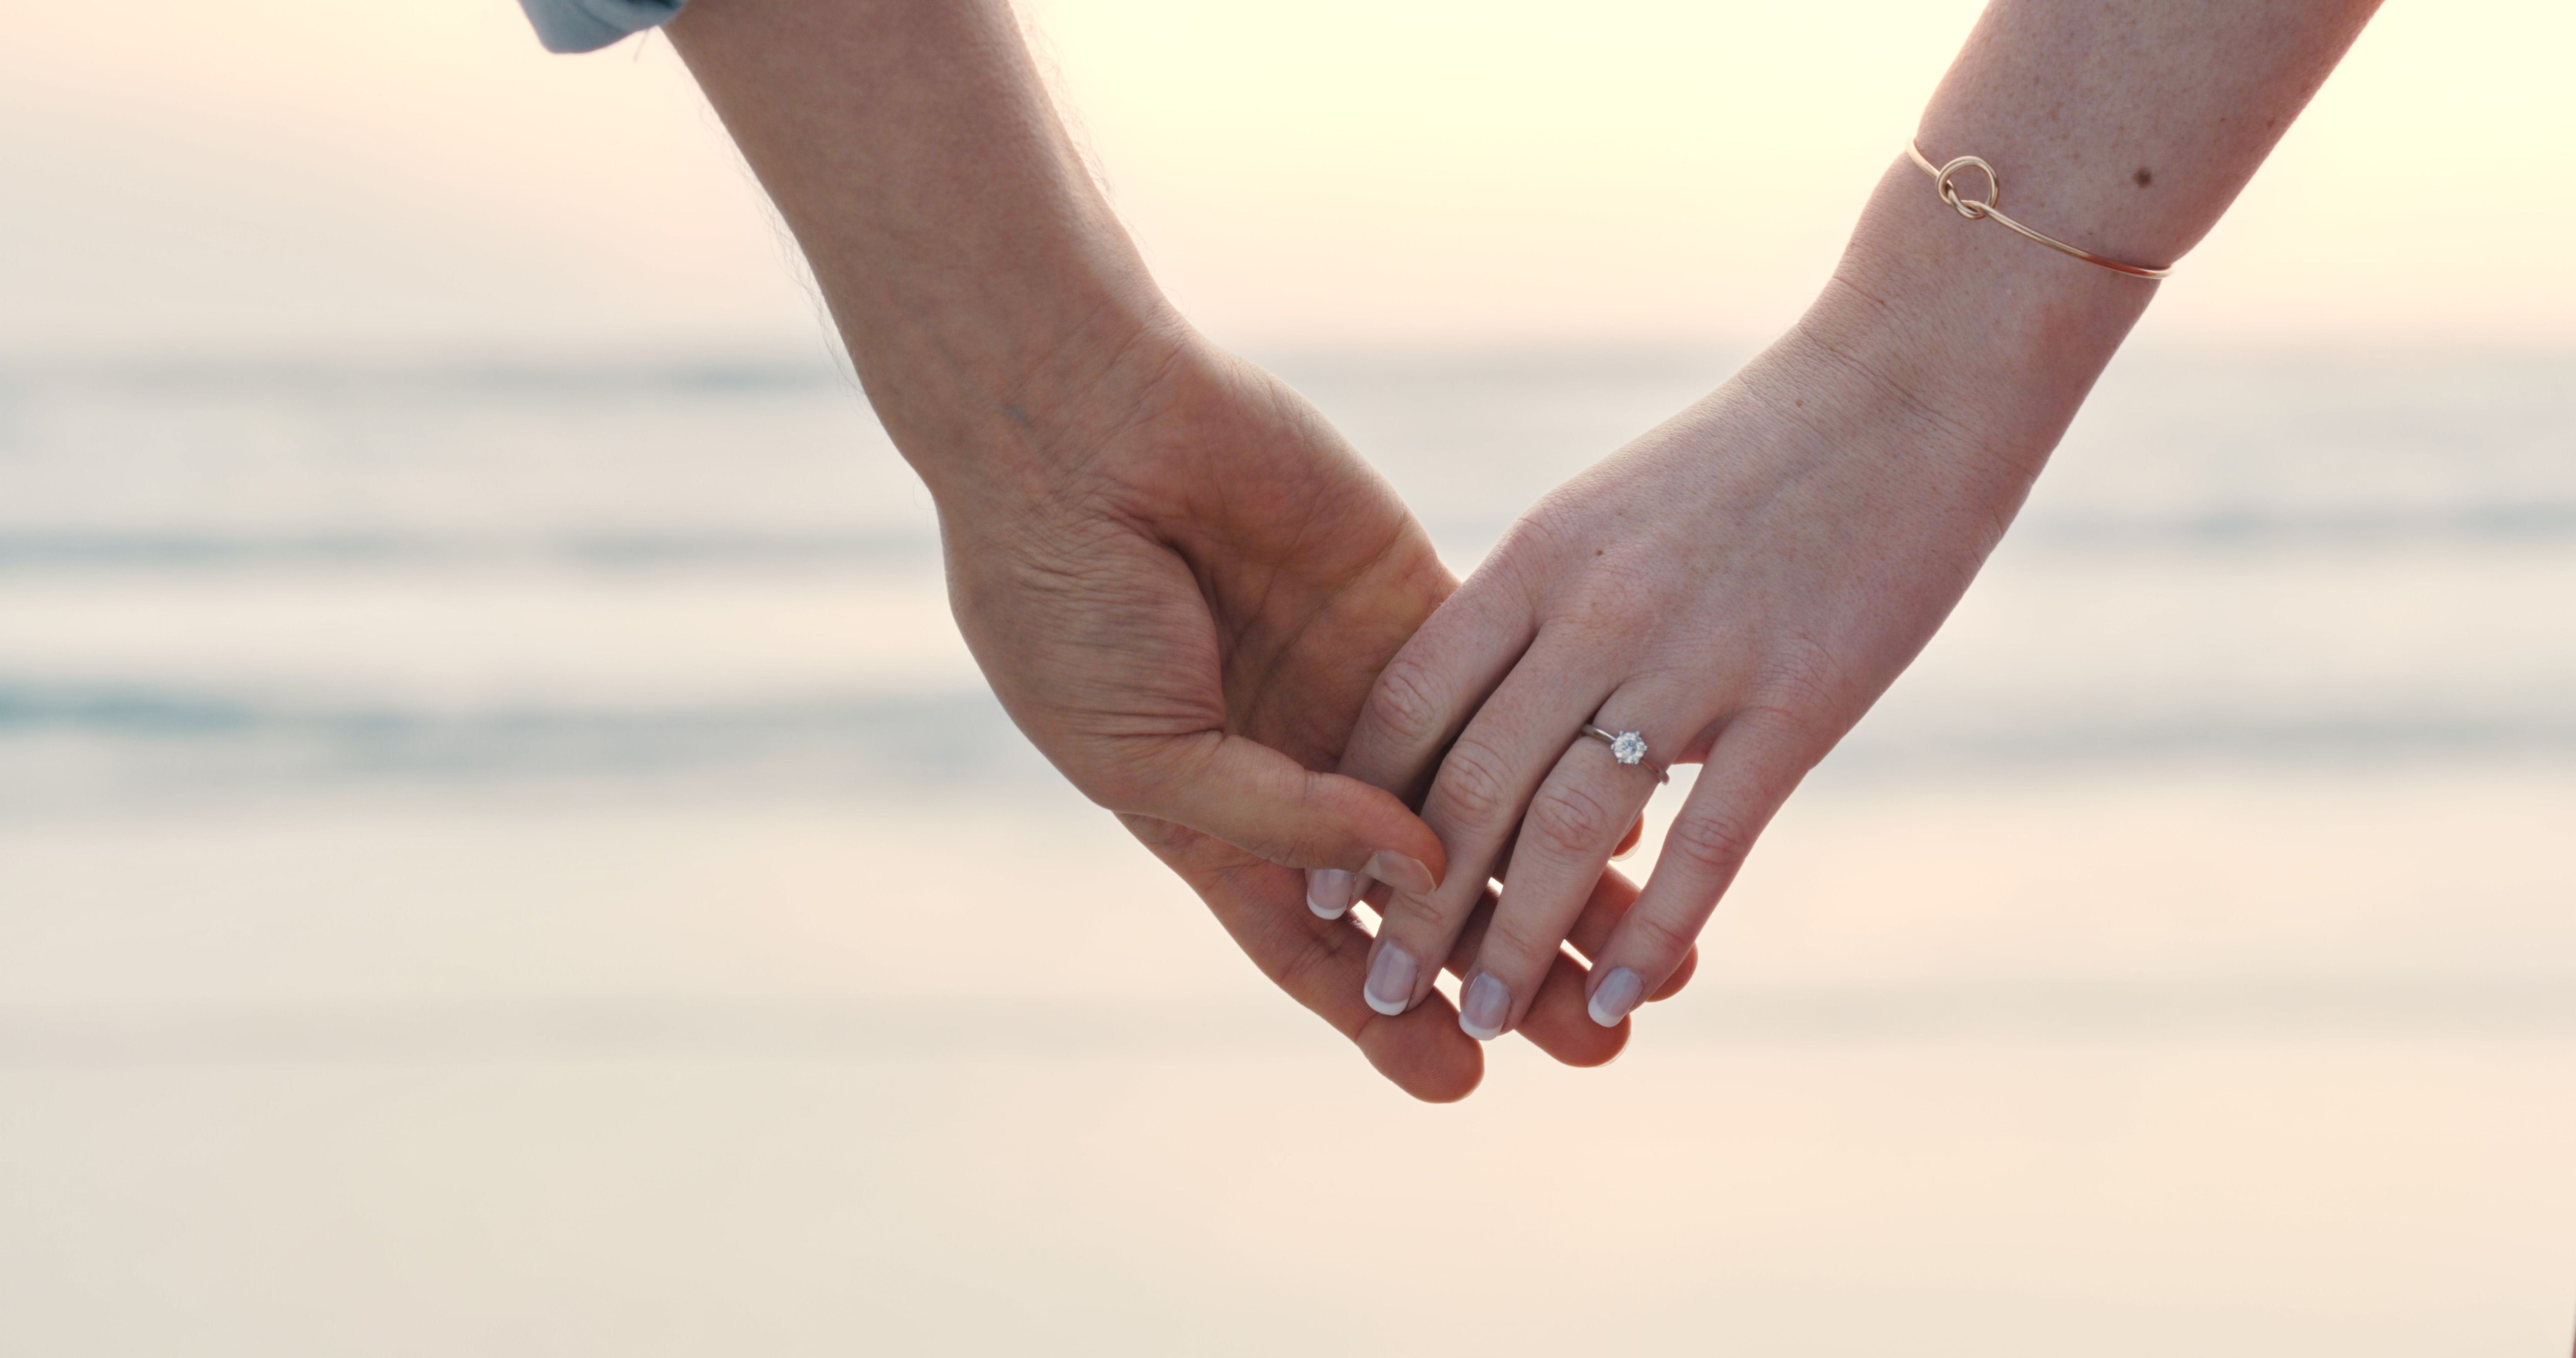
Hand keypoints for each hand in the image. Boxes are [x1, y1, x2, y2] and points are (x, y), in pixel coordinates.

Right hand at [663, 0, 1701, 1094]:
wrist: (1081, 430)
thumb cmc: (1067, 600)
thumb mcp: (1147, 745)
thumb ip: (1280, 820)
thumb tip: (1416, 872)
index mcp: (1211, 819)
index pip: (1317, 948)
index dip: (1385, 1018)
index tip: (1463, 1079)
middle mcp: (1296, 767)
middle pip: (1423, 901)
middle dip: (1508, 970)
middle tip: (1598, 1036)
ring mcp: (1357, 690)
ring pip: (1485, 816)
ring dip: (1564, 887)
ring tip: (1648, 960)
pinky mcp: (1411, 608)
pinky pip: (1507, 700)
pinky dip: (1568, 757)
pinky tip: (1643, 815)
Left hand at [1327, 302, 2068, 1040]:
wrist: (1906, 384)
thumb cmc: (1753, 457)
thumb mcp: (1609, 516)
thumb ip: (1542, 613)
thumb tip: (1483, 718)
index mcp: (1538, 560)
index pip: (1409, 703)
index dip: (1353, 806)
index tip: (1320, 885)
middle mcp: (1596, 613)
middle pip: (1470, 785)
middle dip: (1414, 905)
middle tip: (1378, 990)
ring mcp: (1698, 659)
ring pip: (1571, 831)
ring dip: (1516, 941)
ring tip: (1479, 1023)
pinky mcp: (1799, 700)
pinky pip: (1712, 840)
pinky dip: (1660, 928)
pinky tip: (1625, 991)